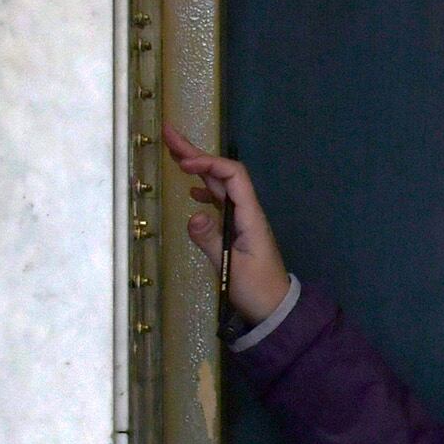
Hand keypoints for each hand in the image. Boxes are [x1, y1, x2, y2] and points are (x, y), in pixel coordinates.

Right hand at [162, 124, 293, 322]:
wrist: (274, 309)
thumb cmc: (257, 290)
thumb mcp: (231, 267)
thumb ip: (212, 240)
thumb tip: (194, 214)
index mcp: (250, 216)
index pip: (233, 176)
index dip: (209, 163)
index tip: (183, 164)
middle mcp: (247, 213)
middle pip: (222, 175)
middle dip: (196, 154)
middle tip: (169, 134)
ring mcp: (241, 221)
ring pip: (219, 186)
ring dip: (198, 168)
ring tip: (173, 153)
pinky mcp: (236, 231)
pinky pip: (220, 202)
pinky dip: (204, 191)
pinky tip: (191, 191)